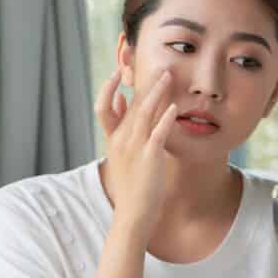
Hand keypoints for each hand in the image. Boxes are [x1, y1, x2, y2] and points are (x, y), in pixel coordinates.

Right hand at [95, 67, 178, 238]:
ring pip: (144, 113)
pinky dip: (165, 117)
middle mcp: (121, 140)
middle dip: (144, 83)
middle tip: (158, 64)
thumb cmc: (131, 184)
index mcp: (112, 139)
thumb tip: (121, 98)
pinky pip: (158, 132)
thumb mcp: (120, 154)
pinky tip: (173, 106)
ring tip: (168, 76)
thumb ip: (119, 125)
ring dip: (157, 92)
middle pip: (131, 104)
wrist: (133, 212)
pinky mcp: (150, 157)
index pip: (103, 107)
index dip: (108, 88)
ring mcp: (135, 147)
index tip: (118, 72)